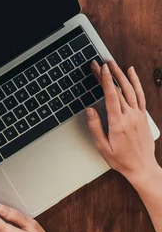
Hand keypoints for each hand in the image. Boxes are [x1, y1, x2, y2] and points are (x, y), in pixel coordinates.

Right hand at [86, 60, 158, 188]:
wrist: (142, 168)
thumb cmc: (121, 160)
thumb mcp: (103, 147)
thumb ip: (95, 127)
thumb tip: (90, 110)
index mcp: (118, 123)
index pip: (111, 96)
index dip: (106, 80)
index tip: (101, 68)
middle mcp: (129, 116)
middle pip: (118, 90)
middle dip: (108, 74)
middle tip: (98, 63)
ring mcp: (138, 114)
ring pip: (130, 89)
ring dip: (121, 74)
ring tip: (113, 63)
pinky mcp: (143, 116)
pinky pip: (140, 95)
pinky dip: (136, 82)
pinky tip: (131, 73)